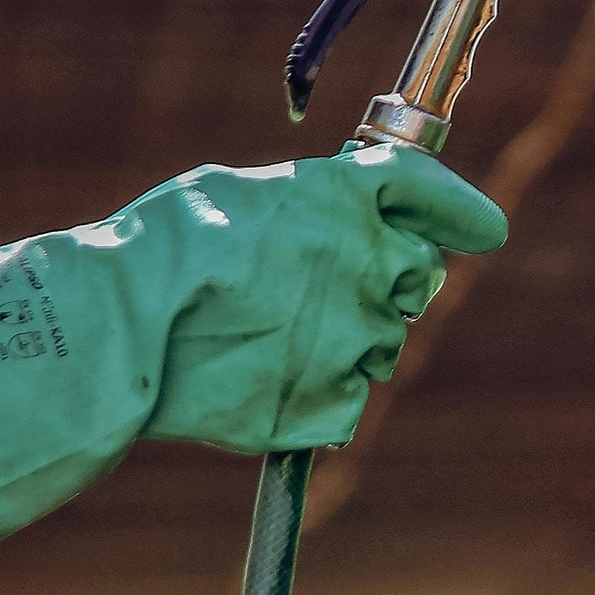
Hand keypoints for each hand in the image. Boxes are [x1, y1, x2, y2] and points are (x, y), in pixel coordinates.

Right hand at [126, 144, 510, 452]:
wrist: (113, 332)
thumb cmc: (157, 253)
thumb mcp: (231, 194)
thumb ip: (304, 206)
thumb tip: (327, 214)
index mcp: (346, 196)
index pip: (431, 193)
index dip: (460, 211)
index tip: (482, 229)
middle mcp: (370, 260)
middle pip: (418, 273)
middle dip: (389, 280)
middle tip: (326, 291)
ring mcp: (358, 337)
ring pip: (382, 341)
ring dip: (344, 341)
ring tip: (263, 338)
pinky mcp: (331, 402)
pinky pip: (346, 401)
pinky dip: (314, 398)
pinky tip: (256, 383)